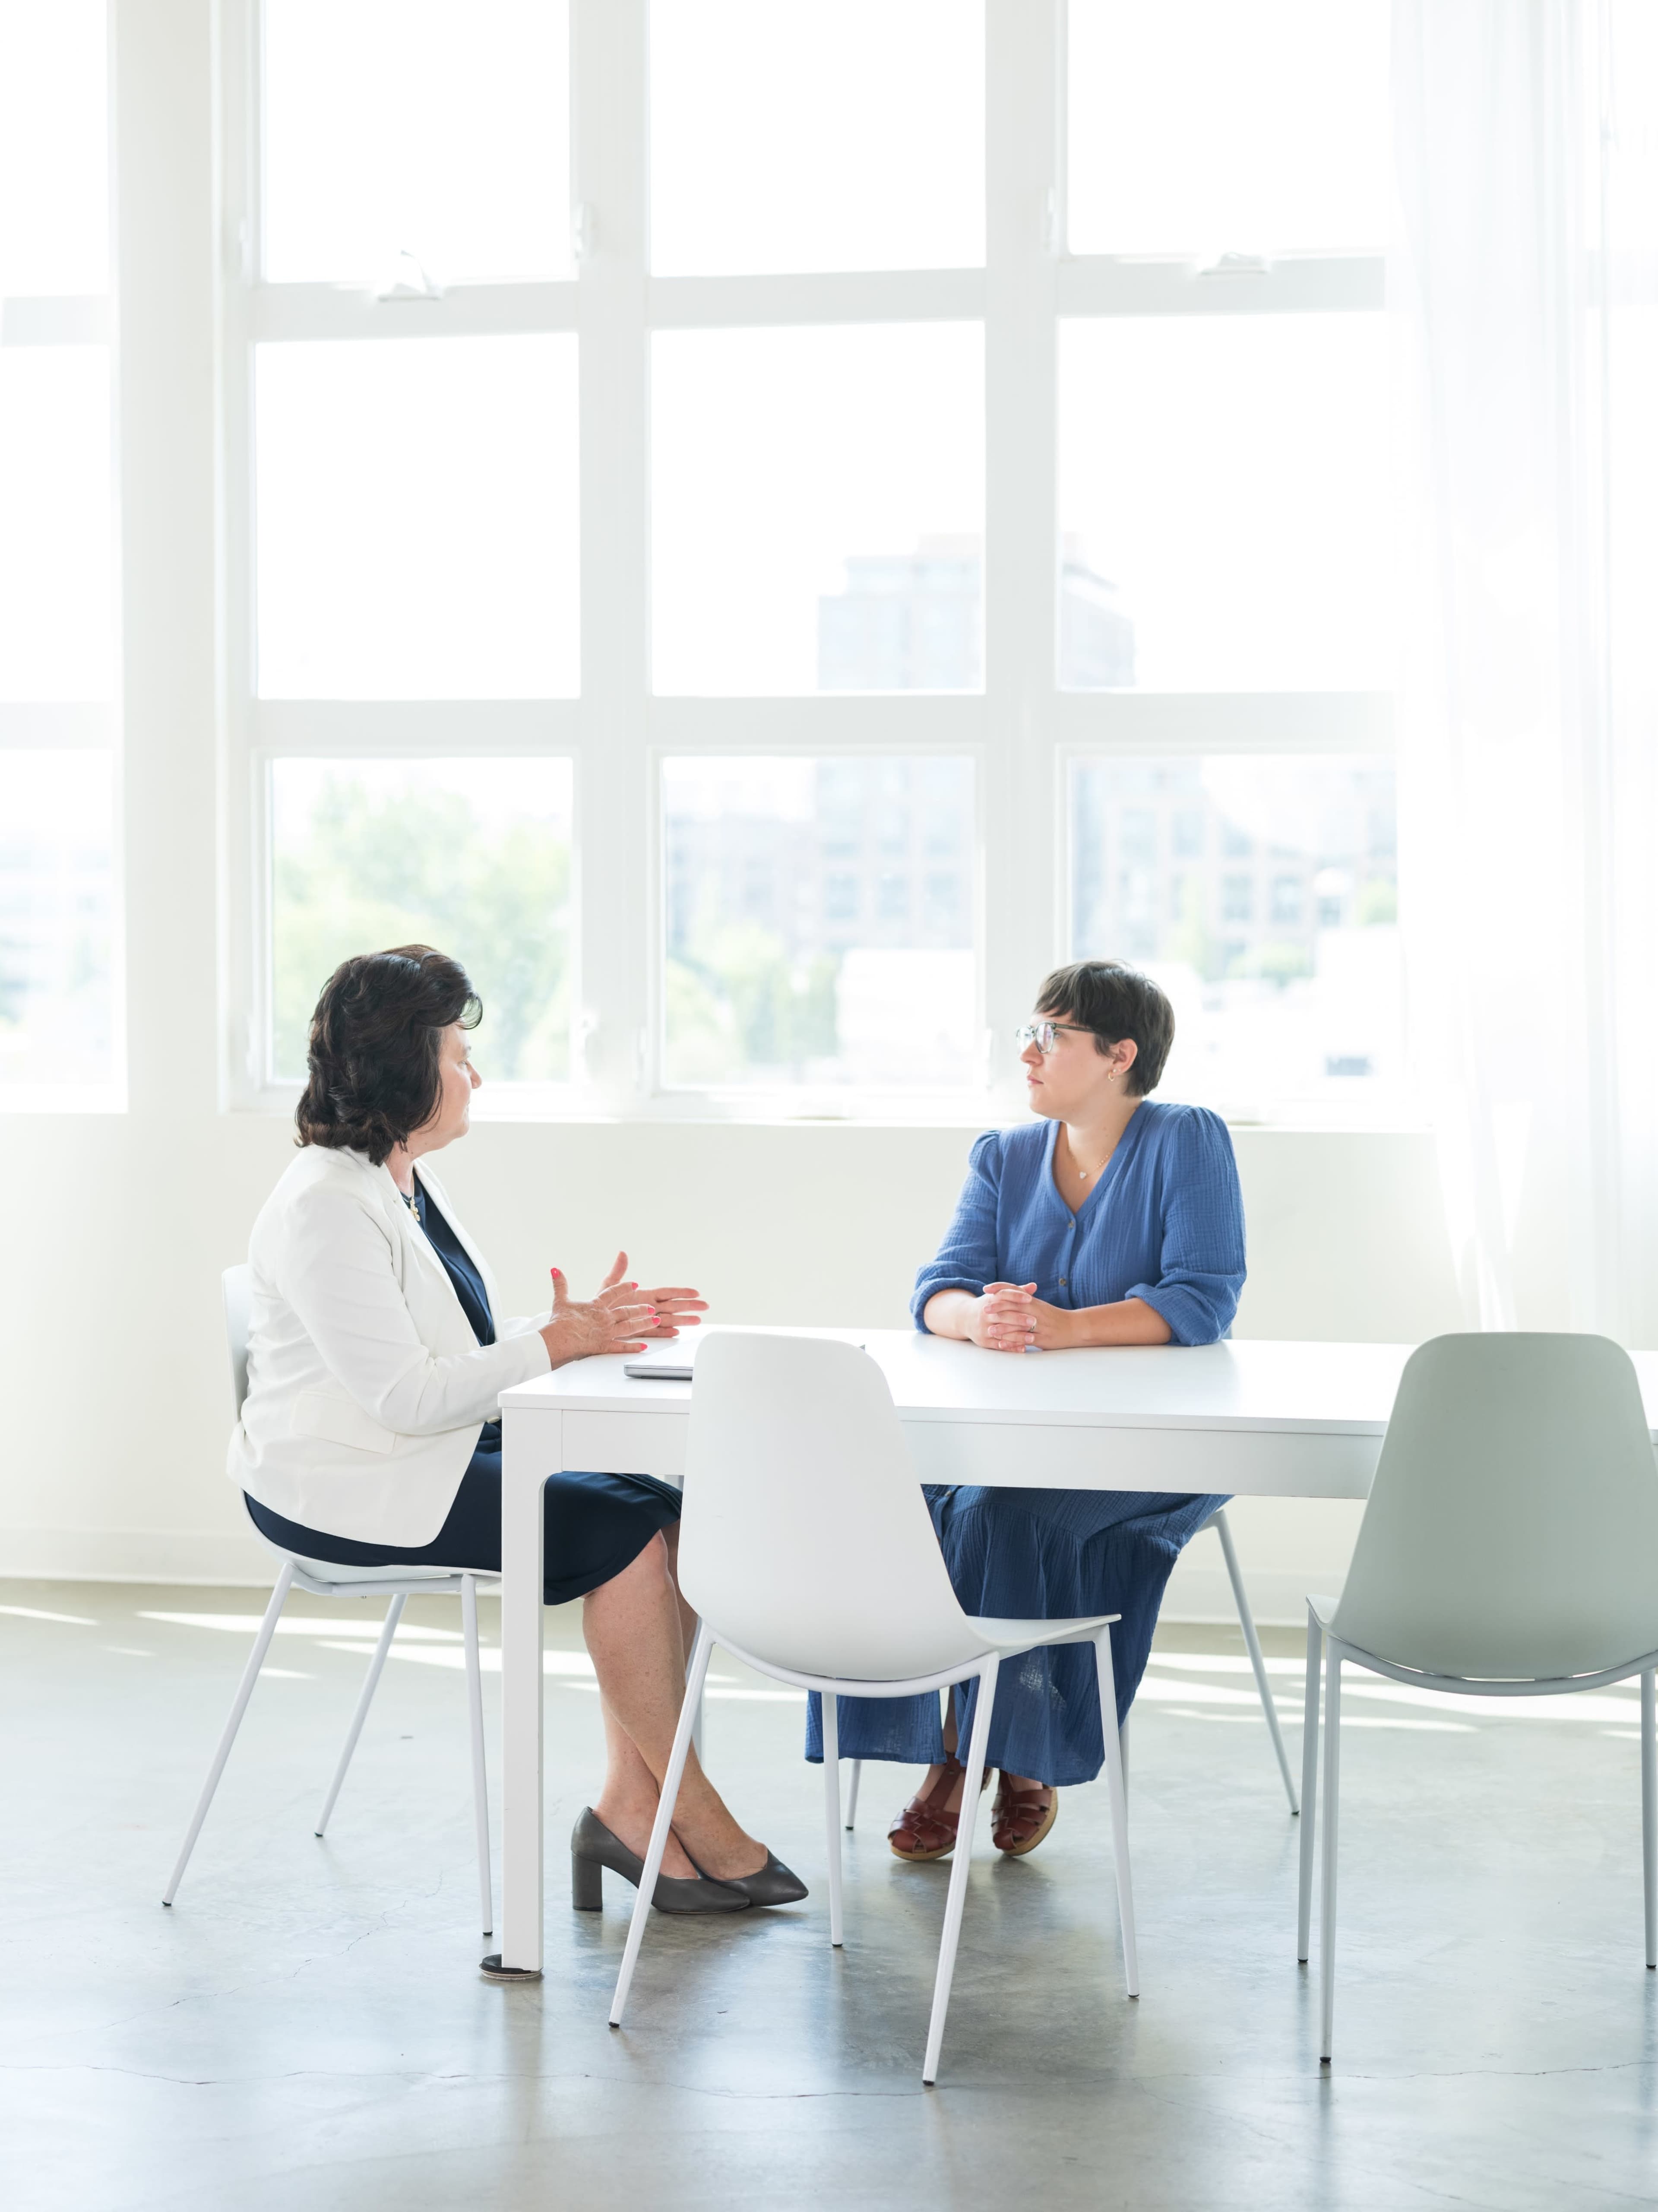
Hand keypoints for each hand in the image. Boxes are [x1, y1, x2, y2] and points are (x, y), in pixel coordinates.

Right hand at [539, 1252, 659, 1367]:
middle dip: (640, 1308)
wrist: (560, 1339)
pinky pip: (622, 1346)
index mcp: (596, 1305)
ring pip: (630, 1326)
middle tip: (651, 1308)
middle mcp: (605, 1317)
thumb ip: (560, 1284)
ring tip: (655, 1321)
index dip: (624, 1287)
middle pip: (627, 1311)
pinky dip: (634, 1347)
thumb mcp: (560, 1300)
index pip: (613, 1292)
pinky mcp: (605, 1346)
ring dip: (644, 1324)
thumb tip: (555, 1269)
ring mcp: (607, 1332)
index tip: (634, 1283)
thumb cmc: (560, 1321)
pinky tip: (644, 1346)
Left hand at [592, 1247, 707, 1338]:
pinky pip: (655, 1332)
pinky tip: (676, 1333)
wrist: (590, 1320)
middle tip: (705, 1306)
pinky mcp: (639, 1331)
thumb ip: (618, 1271)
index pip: (667, 1293)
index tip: (696, 1292)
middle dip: (689, 1306)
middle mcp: (647, 1306)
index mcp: (643, 1295)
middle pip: (673, 1306)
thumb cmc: (599, 1302)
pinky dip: (665, 1332)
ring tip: (697, 1321)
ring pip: (668, 1320)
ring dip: (683, 1320)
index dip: (681, 1292)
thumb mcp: (609, 1286)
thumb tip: (622, 1253)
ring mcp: (644, 1319)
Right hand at [964, 1280, 1036, 1351]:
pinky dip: (1011, 1347)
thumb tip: (1034, 1286)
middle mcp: (985, 1314)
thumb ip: (1016, 1292)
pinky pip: (998, 1345)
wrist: (965, 1318)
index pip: (1002, 1295)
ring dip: (1017, 1336)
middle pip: (1003, 1315)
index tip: (1029, 1298)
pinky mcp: (984, 1341)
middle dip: (1019, 1318)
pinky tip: (1023, 1347)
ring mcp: (983, 1328)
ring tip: (1032, 1337)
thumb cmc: (989, 1306)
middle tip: (1034, 1320)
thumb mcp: (998, 1296)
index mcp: (989, 1300)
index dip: (1016, 1296)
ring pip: (1002, 1332)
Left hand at [970, 1282, 1075, 1353]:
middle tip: (984, 1309)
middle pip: (1015, 1306)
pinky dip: (1013, 1342)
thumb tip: (1009, 1292)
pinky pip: (1025, 1340)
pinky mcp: (1043, 1339)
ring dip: (1003, 1328)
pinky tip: (1002, 1345)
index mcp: (1034, 1302)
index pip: (1014, 1291)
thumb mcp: (1040, 1305)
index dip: (1000, 1288)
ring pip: (1019, 1325)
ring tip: (990, 1330)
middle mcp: (1036, 1311)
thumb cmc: (1055, 1317)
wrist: (1075, 1327)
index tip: (986, 1288)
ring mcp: (1040, 1325)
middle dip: (998, 1307)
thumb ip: (1025, 1299)